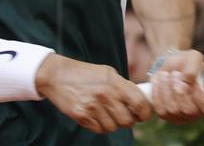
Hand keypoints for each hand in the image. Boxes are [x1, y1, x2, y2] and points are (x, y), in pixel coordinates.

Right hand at [35, 54, 151, 133]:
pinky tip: (97, 116)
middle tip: (126, 115)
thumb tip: (140, 100)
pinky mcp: (81, 116)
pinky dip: (101, 126)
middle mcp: (105, 95)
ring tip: (109, 114)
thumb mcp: (108, 73)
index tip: (144, 113)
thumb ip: (123, 86)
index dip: (146, 112)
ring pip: (113, 127)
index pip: (140, 103)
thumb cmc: (86, 73)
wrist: (58, 75)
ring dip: (114, 124)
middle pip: (128, 121)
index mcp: (115, 83)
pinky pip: (99, 130)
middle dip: (130, 120)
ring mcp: (92, 107)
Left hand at [148, 49, 203, 123]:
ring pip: (173, 109)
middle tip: (175, 73)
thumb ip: (193, 68)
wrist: (170, 65)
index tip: (194, 82)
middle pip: (188, 110)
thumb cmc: (187, 62)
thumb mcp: (194, 57)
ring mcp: (183, 116)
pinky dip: (157, 92)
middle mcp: (198, 111)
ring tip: (166, 75)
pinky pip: (160, 109)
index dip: (201, 97)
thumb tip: (184, 84)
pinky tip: (159, 81)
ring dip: (166, 88)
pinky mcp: (167, 116)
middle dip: (179, 88)